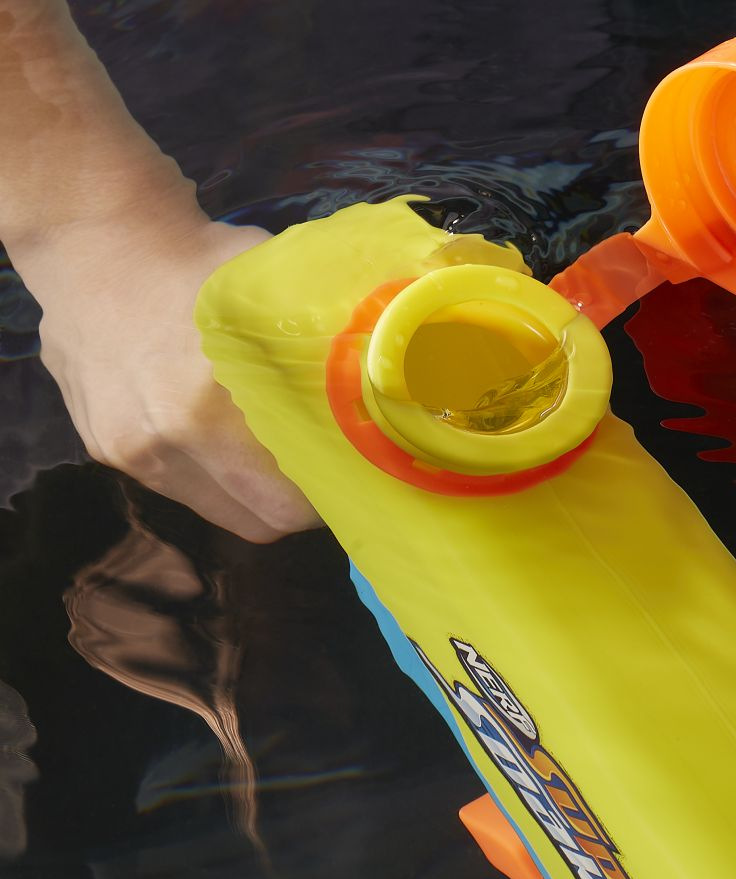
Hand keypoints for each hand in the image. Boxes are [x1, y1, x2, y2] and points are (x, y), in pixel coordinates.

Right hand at [12, 212, 320, 542]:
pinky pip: (175, 482)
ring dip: (249, 490)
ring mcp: (124, 451)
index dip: (326, 499)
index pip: (282, 506)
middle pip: (254, 521)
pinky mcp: (100, 445)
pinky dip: (207, 468)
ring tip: (272, 450)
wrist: (90, 235)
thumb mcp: (274, 288)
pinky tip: (217, 427)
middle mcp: (158, 445)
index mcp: (204, 411)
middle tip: (322, 470)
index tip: (351, 473)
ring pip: (214, 508)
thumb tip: (381, 382)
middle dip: (295, 507)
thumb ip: (318, 346)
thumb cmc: (199, 256)